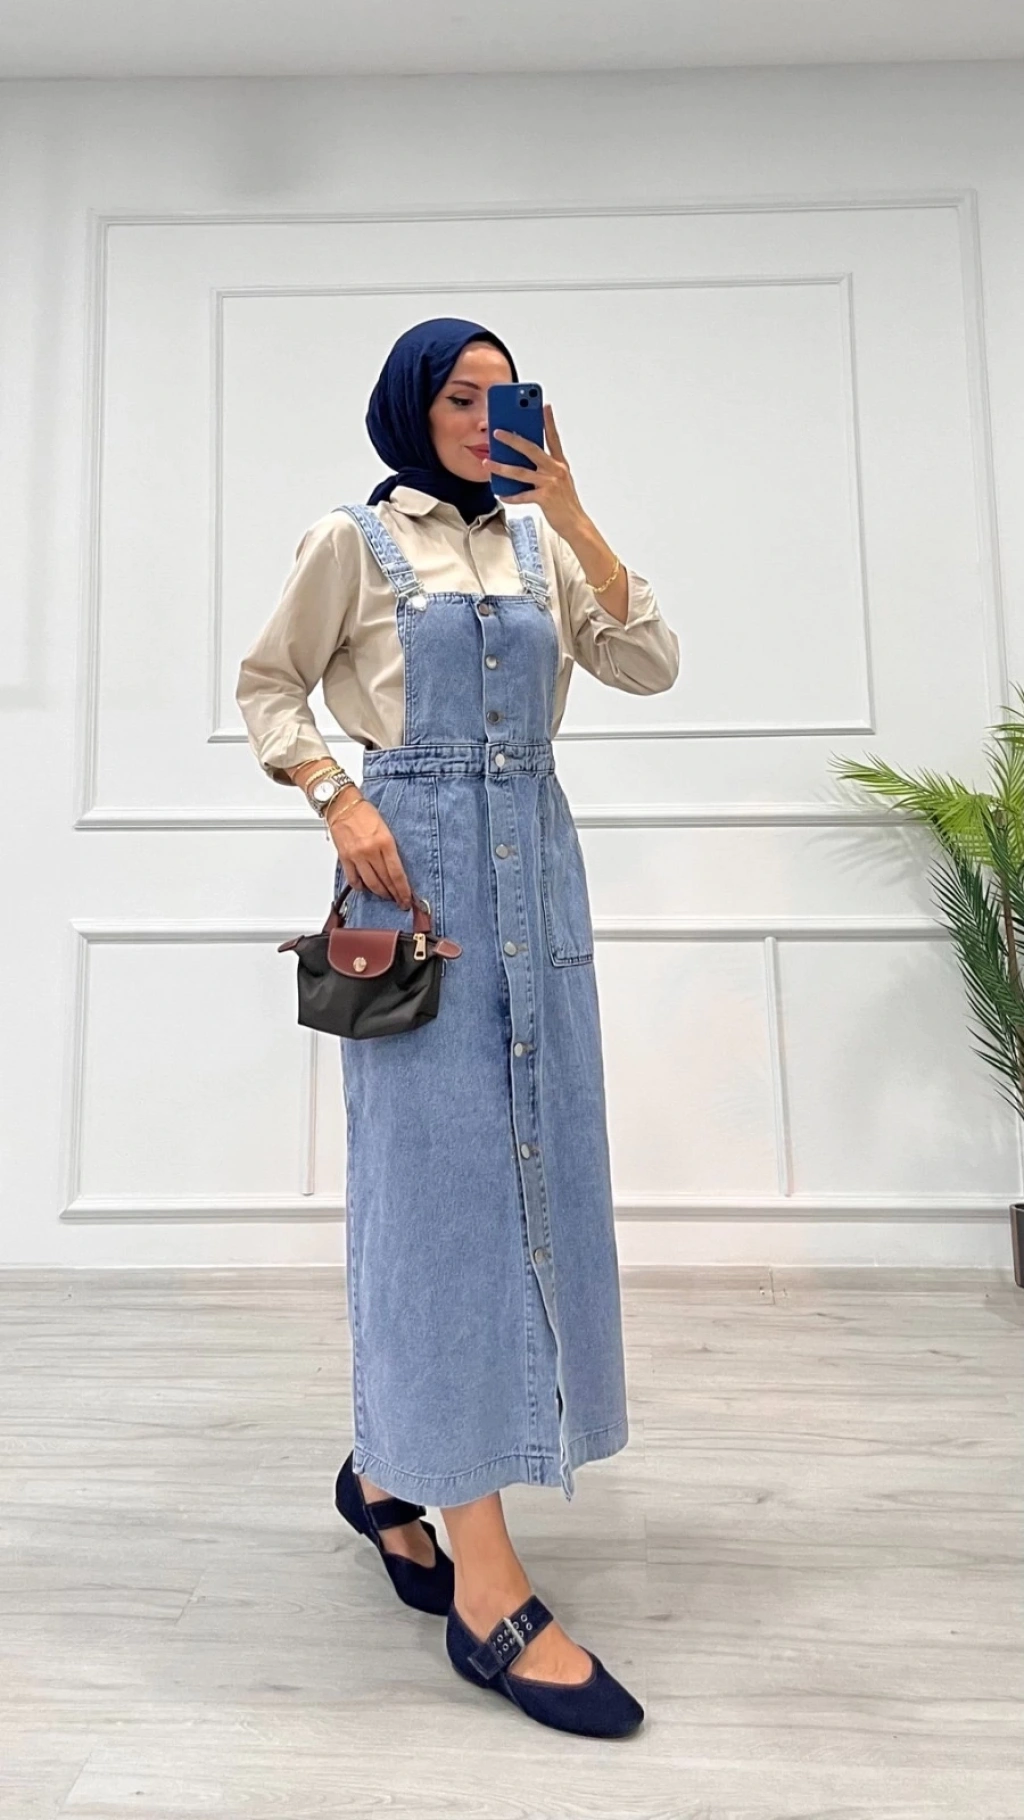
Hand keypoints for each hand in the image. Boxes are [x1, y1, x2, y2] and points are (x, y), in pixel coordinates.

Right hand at [327, 796, 412, 908]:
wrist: (343, 805)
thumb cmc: (364, 813)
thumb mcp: (386, 828)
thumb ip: (390, 848)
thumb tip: (396, 868)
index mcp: (385, 842)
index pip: (397, 873)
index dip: (403, 889)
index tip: (407, 898)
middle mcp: (370, 851)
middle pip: (385, 880)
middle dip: (394, 894)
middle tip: (399, 900)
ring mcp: (356, 856)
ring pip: (370, 883)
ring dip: (379, 892)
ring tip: (386, 895)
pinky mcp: (344, 858)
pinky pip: (353, 879)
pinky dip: (360, 886)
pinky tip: (365, 888)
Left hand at [485, 403, 584, 539]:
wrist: (575, 524)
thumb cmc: (565, 503)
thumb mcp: (559, 481)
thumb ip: (546, 468)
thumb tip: (524, 461)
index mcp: (560, 464)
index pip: (553, 438)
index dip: (549, 422)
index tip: (544, 406)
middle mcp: (556, 470)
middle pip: (531, 449)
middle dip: (512, 440)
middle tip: (497, 432)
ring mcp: (550, 483)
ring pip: (521, 472)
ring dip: (502, 467)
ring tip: (488, 463)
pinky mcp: (545, 498)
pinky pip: (523, 495)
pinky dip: (511, 496)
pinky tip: (501, 494)